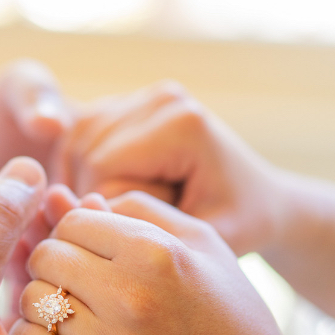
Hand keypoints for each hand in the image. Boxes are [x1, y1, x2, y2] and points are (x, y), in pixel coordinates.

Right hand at [0, 158, 75, 334]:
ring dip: (29, 266)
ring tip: (31, 208)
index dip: (81, 244)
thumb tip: (33, 166)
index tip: (86, 196)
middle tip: (60, 194)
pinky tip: (3, 247)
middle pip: (61, 313)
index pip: (84, 308)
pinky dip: (4, 294)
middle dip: (55, 250)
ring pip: (33, 321)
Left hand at [11, 191, 301, 334]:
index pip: (73, 221)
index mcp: (156, 252)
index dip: (73, 235)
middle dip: (52, 265)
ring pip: (31, 299)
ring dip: (41, 305)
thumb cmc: (230, 318)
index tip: (86, 256)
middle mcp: (131, 295)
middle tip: (72, 286)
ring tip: (67, 315)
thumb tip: (76, 197)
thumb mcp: (205, 248)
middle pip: (46, 255)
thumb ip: (142, 211)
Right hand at [54, 81, 288, 255]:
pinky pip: (78, 134)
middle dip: (91, 195)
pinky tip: (102, 197)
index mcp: (183, 124)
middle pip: (85, 150)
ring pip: (75, 140)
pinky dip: (79, 168)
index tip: (138, 233)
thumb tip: (74, 204)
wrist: (261, 202)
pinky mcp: (133, 101)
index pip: (102, 167)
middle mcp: (164, 98)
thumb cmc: (237, 227)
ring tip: (115, 214)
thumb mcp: (197, 239)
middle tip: (127, 227)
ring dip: (81, 182)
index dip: (103, 209)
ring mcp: (147, 95)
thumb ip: (136, 225)